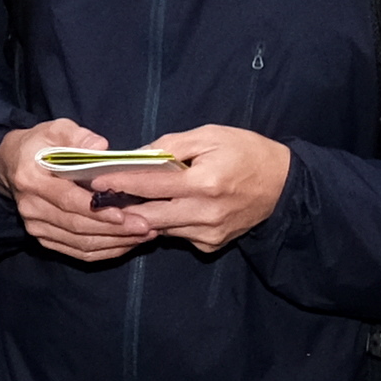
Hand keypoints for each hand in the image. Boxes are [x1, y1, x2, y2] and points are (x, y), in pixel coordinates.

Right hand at [0, 120, 157, 262]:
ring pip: (79, 243)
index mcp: (32, 179)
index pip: (67, 200)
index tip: (124, 214)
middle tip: (145, 226)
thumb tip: (101, 147)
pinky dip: (104, 251)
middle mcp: (31, 208)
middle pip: (76, 226)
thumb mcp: (57, 129)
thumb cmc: (41, 145)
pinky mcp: (44, 238)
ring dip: (114, 242)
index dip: (96, 210)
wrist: (12, 165)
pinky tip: (127, 244)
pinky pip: (76, 252)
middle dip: (113, 229)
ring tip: (143, 235)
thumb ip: (78, 136)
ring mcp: (36, 226)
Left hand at [90, 124, 293, 254]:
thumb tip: (137, 155)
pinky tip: (173, 208)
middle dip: (124, 206)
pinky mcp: (211, 245)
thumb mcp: (210, 136)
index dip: (120, 184)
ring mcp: (208, 233)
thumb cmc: (247, 152)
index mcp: (205, 183)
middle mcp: (205, 214)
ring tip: (135, 199)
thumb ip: (171, 146)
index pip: (151, 186)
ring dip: (145, 215)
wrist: (284, 185)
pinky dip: (169, 222)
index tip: (96, 181)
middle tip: (104, 194)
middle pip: (148, 216)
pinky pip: (178, 235)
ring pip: (160, 228)